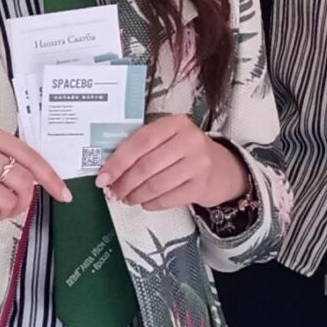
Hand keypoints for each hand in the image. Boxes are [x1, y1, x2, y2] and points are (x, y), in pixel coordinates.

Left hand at [97, 115, 250, 211]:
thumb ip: (143, 148)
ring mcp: (198, 164)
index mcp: (176, 123)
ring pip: (156, 184)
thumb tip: (110, 171)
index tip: (103, 176)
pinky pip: (168, 199)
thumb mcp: (168, 139)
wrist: (223, 169)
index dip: (118, 161)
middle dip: (125, 182)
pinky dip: (151, 203)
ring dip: (136, 195)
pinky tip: (145, 202)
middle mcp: (190, 140)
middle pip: (146, 165)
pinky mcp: (201, 186)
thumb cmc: (186, 153)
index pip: (140, 141)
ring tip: (127, 198)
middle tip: (113, 192)